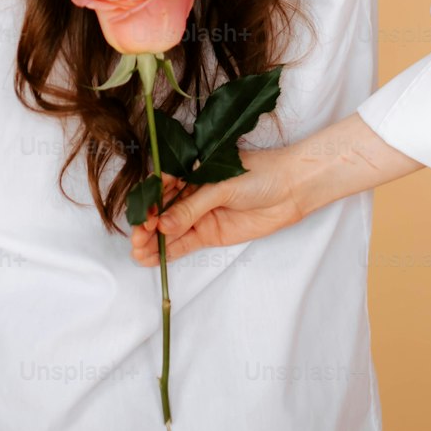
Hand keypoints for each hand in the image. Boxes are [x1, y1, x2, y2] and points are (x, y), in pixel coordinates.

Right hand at [129, 146, 302, 265]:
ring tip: (138, 253)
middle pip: (162, 211)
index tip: (142, 217)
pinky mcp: (210, 233)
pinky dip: (168, 252)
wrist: (293, 189)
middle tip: (137, 240)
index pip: (162, 186)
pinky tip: (152, 259)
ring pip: (170, 230)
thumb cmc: (260, 174)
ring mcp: (201, 214)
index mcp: (191, 171)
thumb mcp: (222, 186)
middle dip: (147, 226)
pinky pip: (185, 244)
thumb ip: (193, 207)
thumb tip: (163, 224)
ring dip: (153, 242)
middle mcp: (192, 193)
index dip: (149, 202)